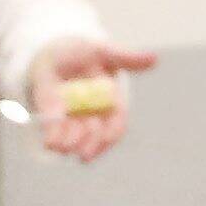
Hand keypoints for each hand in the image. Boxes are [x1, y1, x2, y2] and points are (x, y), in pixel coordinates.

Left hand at [31, 38, 155, 161]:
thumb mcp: (103, 52)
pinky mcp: (54, 121)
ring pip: (76, 139)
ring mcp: (74, 121)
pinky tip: (50, 144)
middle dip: (91, 145)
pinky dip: (53, 139)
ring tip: (63, 148)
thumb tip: (154, 58)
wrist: (52, 53)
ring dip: (70, 145)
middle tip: (84, 154)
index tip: (108, 139)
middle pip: (97, 136)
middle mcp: (94, 116)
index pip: (117, 125)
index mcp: (111, 103)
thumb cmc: (82, 52)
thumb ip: (126, 58)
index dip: (113, 133)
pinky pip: (56, 135)